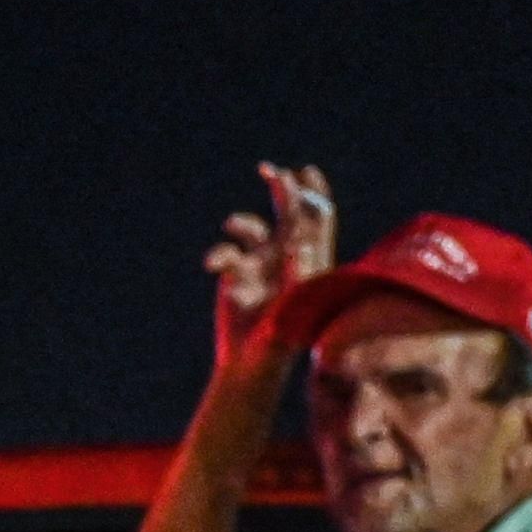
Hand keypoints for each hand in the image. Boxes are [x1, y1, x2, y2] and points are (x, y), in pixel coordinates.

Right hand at [207, 161, 336, 371]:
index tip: (303, 174)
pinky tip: (213, 265)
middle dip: (281, 188)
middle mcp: (287, 255)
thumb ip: (298, 270)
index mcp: (311, 258)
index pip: (317, 217)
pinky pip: (226, 252)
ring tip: (232, 225)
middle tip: (270, 170)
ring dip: (241, 222)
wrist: (252, 361)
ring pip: (253, 228)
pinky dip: (219, 254)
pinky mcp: (235, 274)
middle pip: (288, 211)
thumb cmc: (282, 337)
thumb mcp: (294, 303)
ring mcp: (260, 262)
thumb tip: (298, 237)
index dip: (313, 192)